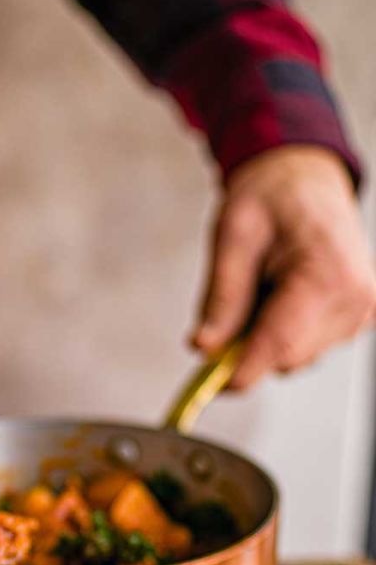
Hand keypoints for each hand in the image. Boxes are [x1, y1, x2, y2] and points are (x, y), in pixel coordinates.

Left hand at [192, 146, 375, 389]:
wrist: (303, 181)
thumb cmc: (271, 199)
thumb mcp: (232, 238)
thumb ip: (221, 297)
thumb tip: (204, 347)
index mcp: (328, 275)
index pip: (279, 348)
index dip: (237, 372)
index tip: (207, 383)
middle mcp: (355, 299)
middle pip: (285, 359)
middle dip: (248, 346)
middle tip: (234, 305)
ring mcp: (361, 311)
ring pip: (294, 358)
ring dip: (266, 337)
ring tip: (265, 289)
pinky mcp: (357, 318)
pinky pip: (306, 347)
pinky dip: (284, 331)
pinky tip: (282, 296)